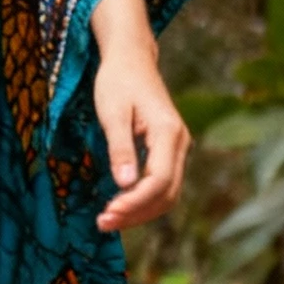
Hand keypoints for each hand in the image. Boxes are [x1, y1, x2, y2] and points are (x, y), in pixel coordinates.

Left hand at [93, 46, 190, 231]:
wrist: (131, 59)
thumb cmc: (118, 81)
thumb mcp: (112, 113)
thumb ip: (120, 149)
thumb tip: (124, 185)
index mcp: (168, 132)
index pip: (159, 181)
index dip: (134, 203)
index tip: (107, 214)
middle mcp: (180, 143)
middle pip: (167, 193)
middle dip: (137, 213)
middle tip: (103, 224)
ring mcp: (177, 148)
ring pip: (167, 193)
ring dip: (140, 211)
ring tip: (108, 220)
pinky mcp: (168, 151)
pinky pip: (162, 184)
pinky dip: (143, 200)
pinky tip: (119, 205)